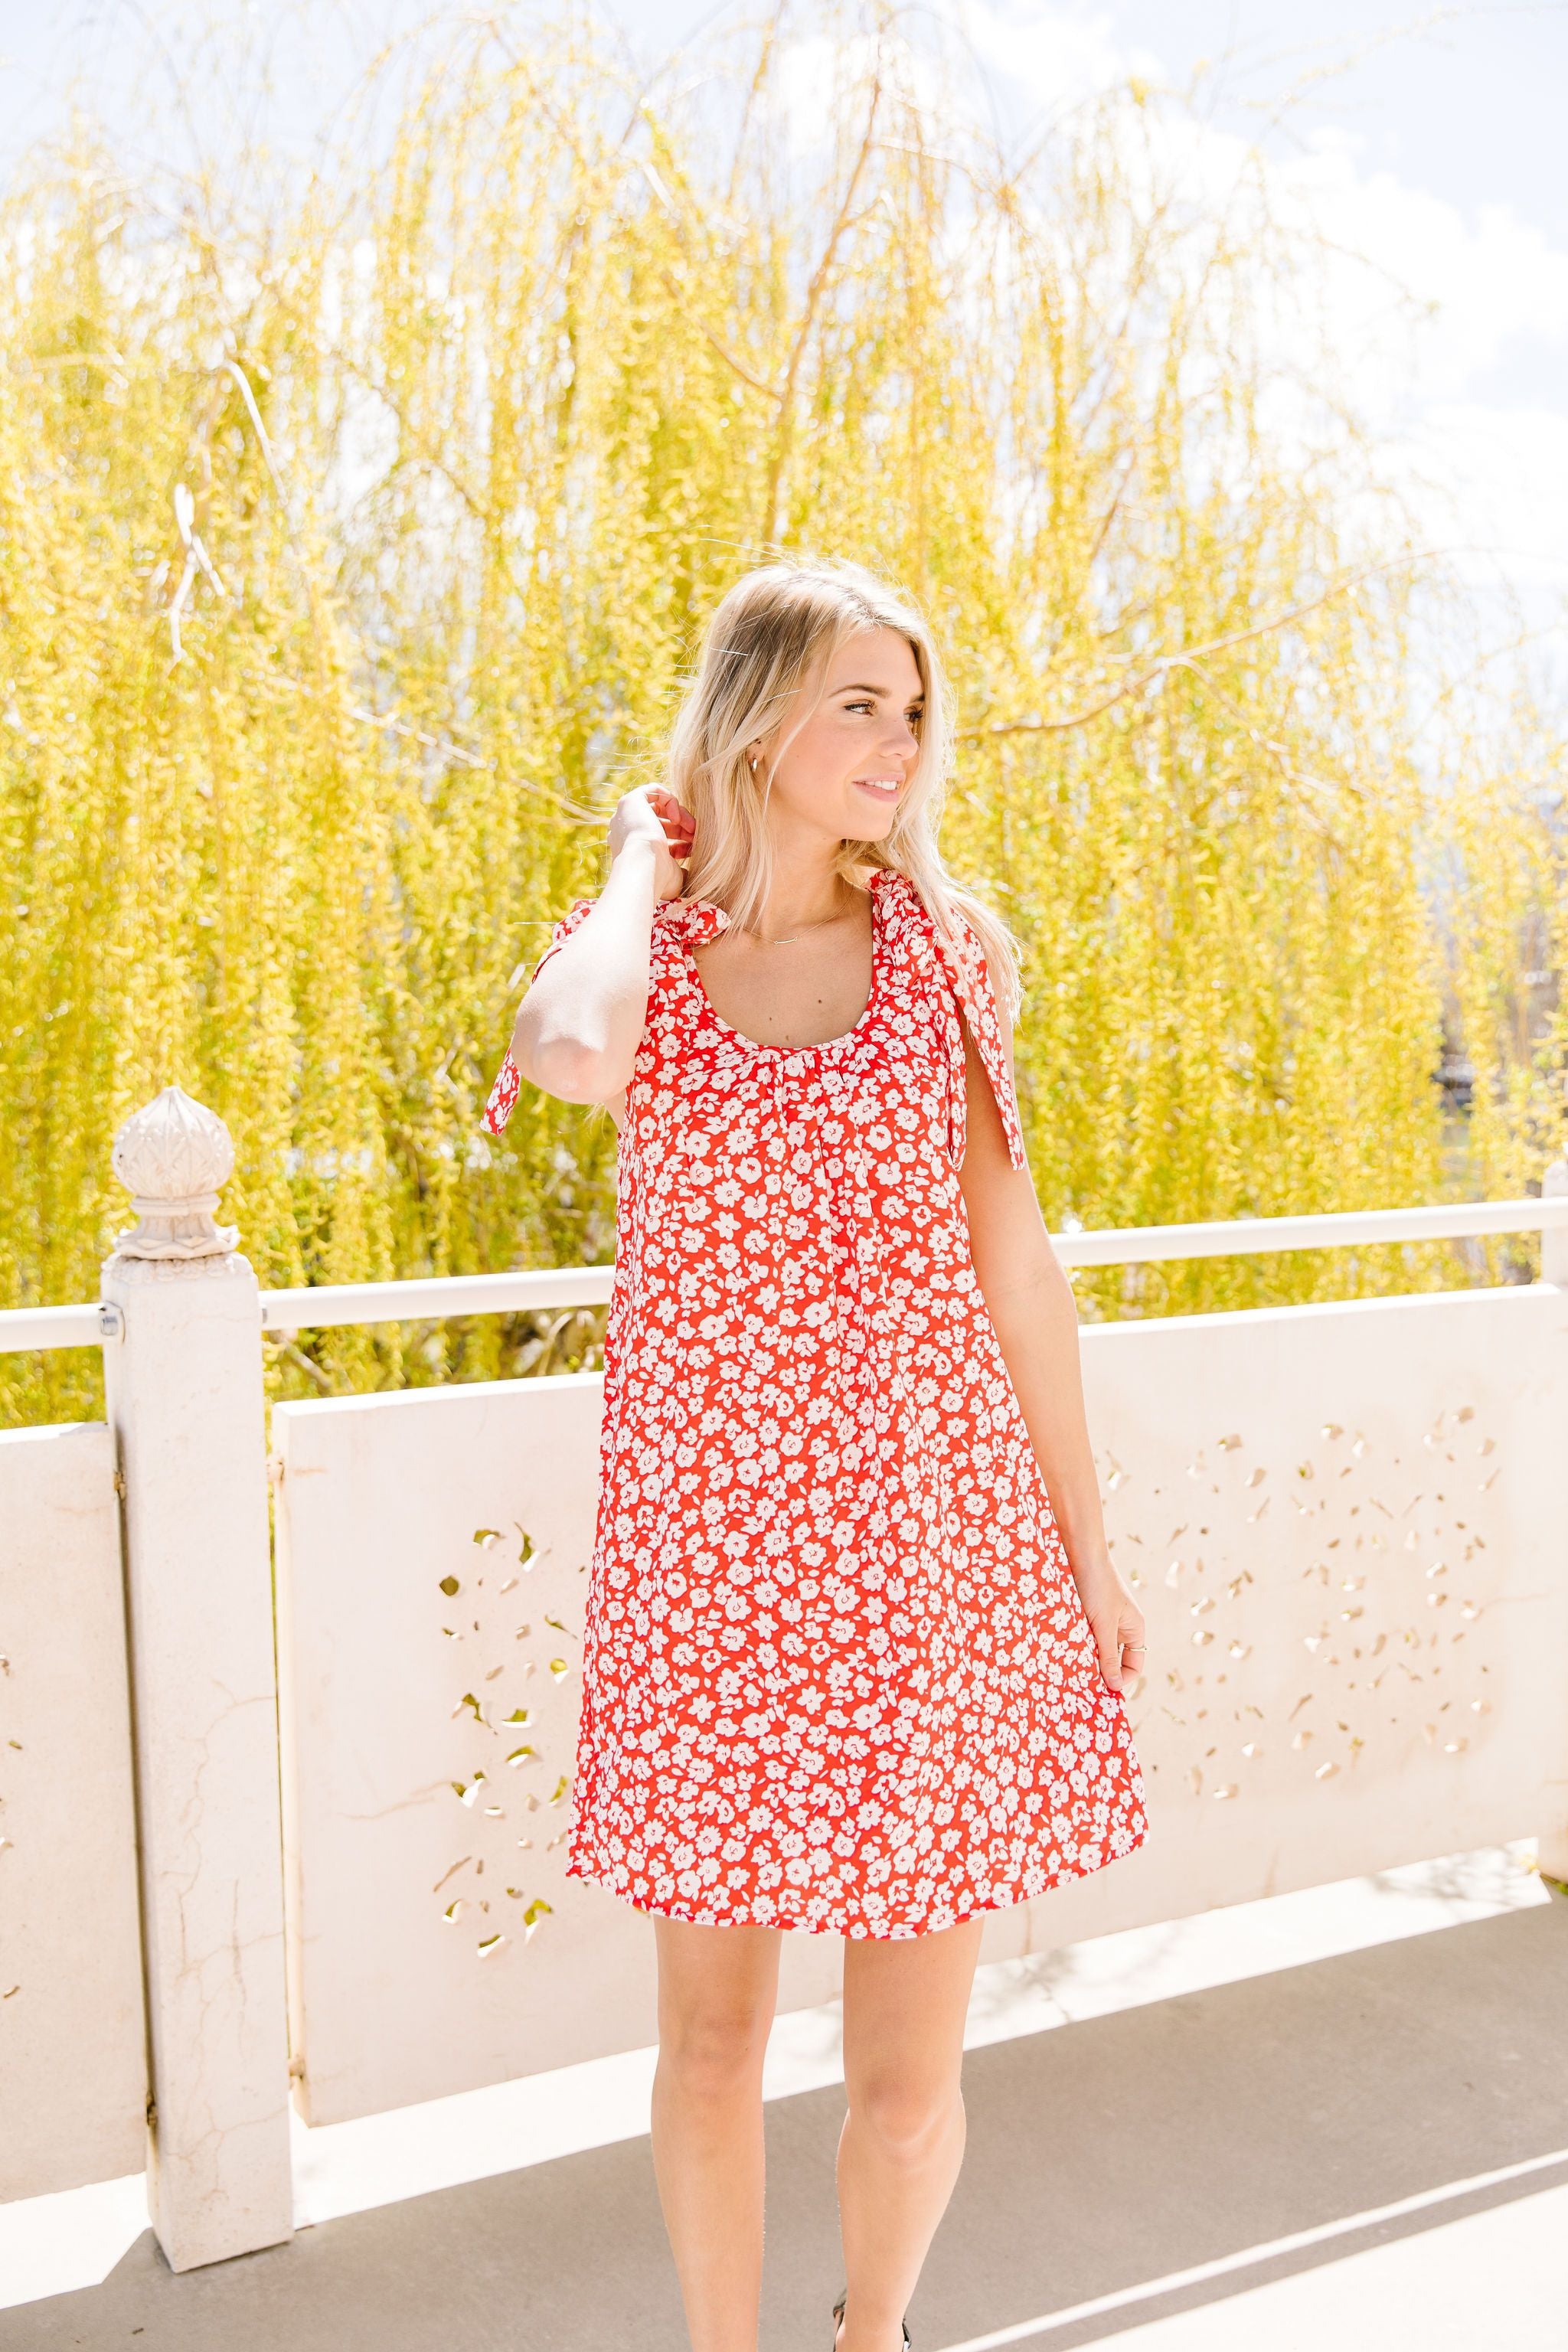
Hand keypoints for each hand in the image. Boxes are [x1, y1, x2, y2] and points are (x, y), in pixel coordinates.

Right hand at [607, 785, 694, 902]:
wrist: (643, 867)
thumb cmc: (657, 878)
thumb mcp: (672, 877)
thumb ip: (679, 870)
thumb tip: (688, 873)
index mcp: (631, 850)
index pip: (658, 840)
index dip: (679, 843)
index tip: (691, 850)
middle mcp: (626, 832)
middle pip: (659, 822)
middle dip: (682, 829)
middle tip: (696, 837)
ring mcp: (625, 815)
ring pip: (659, 806)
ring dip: (681, 815)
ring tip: (692, 829)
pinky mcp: (630, 800)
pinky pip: (654, 790)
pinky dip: (671, 800)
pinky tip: (677, 818)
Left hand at [1070, 1555, 1146, 1695]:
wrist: (1079, 1551)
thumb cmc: (1097, 1585)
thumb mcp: (1103, 1625)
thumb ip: (1109, 1656)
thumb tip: (1116, 1687)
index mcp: (1134, 1629)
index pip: (1134, 1665)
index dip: (1120, 1680)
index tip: (1101, 1691)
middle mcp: (1121, 1627)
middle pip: (1114, 1660)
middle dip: (1100, 1671)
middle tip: (1082, 1685)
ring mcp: (1103, 1620)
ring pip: (1096, 1650)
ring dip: (1085, 1658)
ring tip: (1070, 1667)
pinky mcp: (1086, 1615)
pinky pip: (1084, 1638)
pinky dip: (1076, 1645)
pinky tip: (1063, 1650)